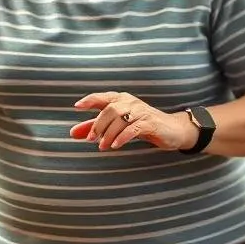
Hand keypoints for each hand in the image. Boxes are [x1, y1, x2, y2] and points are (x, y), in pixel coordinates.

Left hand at [71, 92, 195, 151]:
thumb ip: (95, 127)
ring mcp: (142, 112)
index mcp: (123, 100)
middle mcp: (132, 102)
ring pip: (121, 118)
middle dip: (98, 124)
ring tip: (102, 146)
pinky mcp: (151, 123)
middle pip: (110, 109)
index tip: (77, 106)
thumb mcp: (117, 126)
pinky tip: (115, 145)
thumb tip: (72, 133)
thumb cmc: (142, 125)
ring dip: (108, 133)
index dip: (90, 100)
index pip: (104, 97)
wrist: (172, 130)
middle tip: (90, 139)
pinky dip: (122, 137)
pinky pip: (134, 128)